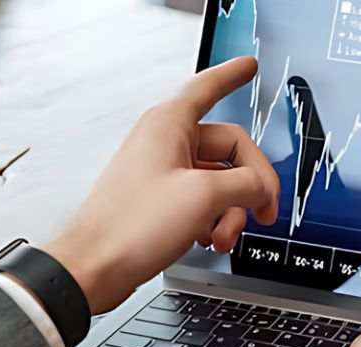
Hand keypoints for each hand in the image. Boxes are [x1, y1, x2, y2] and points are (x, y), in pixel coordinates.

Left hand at [44, 57, 278, 313]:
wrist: (97, 266)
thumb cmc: (131, 225)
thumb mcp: (204, 197)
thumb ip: (246, 184)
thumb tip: (263, 187)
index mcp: (170, 125)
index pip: (208, 87)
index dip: (232, 76)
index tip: (248, 67)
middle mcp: (166, 143)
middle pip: (229, 149)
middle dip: (250, 184)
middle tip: (264, 211)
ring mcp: (164, 173)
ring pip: (220, 181)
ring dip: (232, 211)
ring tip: (224, 235)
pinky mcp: (162, 201)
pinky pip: (204, 201)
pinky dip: (215, 219)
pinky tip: (210, 238)